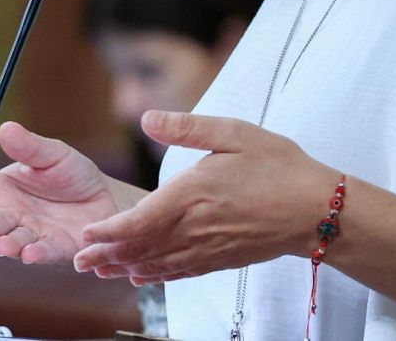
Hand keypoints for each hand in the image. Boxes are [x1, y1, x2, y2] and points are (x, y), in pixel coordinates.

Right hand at [0, 121, 141, 264]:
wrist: (107, 197)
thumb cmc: (73, 173)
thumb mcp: (54, 154)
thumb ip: (29, 147)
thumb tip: (5, 128)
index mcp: (3, 190)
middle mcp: (13, 215)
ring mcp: (32, 234)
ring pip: (13, 242)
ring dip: (7, 246)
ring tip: (4, 247)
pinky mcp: (55, 250)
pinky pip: (42, 253)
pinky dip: (35, 255)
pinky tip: (31, 254)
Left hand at [72, 110, 336, 284]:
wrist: (318, 209)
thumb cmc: (278, 167)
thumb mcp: (233, 133)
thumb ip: (186, 127)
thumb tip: (147, 118)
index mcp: (193, 195)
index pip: (140, 220)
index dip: (110, 231)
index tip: (86, 234)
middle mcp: (196, 228)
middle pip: (142, 248)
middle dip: (107, 256)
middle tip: (78, 261)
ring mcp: (209, 248)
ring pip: (158, 264)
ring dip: (126, 268)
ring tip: (99, 272)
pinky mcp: (221, 259)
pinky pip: (182, 272)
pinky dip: (157, 276)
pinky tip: (142, 277)